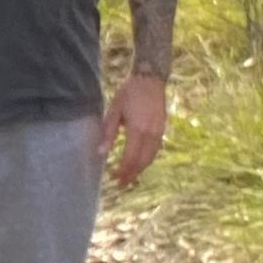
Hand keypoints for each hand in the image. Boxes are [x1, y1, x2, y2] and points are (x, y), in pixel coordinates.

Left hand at [99, 70, 168, 187]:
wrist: (150, 78)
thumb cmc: (128, 92)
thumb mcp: (114, 110)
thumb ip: (108, 133)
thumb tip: (100, 153)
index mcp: (137, 129)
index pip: (130, 158)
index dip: (122, 171)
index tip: (114, 179)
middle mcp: (150, 133)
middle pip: (142, 162)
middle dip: (131, 175)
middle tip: (120, 184)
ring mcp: (159, 131)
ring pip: (150, 157)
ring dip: (140, 169)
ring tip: (129, 176)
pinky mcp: (162, 128)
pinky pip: (155, 150)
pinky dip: (147, 160)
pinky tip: (139, 162)